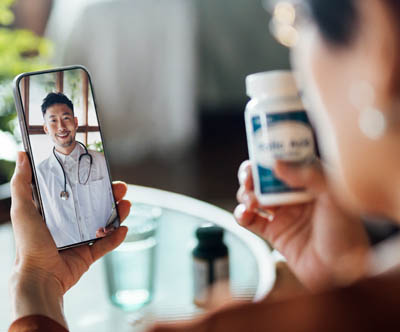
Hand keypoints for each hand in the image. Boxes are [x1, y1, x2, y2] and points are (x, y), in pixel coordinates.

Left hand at [10, 152, 130, 325]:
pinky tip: (124, 229)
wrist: (39, 276)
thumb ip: (22, 183)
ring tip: (127, 205)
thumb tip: (21, 155)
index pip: (78, 192)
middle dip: (110, 195)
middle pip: (96, 205)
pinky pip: (106, 245)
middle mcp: (70, 223)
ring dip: (118, 213)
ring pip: (105, 223)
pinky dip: (116, 237)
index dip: (91, 182)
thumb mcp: (23, 209)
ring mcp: (81, 239)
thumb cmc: (28, 243)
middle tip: (120, 187)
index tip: (103, 172)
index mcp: (56, 212)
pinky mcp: (88, 254)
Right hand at [234, 160, 369, 290]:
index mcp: (311, 181)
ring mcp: (282, 213)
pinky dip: (241, 214)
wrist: (340, 274)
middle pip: (264, 176)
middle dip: (251, 174)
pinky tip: (245, 214)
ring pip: (254, 195)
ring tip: (251, 202)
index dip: (271, 154)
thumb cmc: (345, 233)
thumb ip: (308, 175)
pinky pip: (249, 219)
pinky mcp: (272, 232)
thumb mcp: (333, 197)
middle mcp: (294, 195)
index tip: (260, 154)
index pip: (287, 160)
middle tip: (248, 178)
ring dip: (245, 194)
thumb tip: (277, 164)